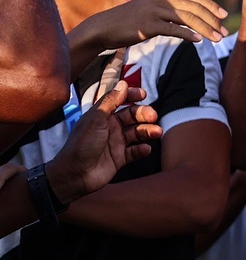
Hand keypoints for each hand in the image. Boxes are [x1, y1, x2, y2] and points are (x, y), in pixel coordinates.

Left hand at [47, 61, 159, 204]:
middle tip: (153, 116)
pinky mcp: (120, 158)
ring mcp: (115, 143)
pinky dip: (143, 149)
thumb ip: (110, 101)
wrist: (74, 175)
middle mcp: (110, 128)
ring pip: (137, 132)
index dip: (130, 96)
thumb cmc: (81, 145)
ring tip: (157, 133)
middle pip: (132, 116)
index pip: (119, 101)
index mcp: (101, 116)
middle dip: (144, 114)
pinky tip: (145, 149)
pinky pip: (136, 151)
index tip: (142, 95)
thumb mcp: (95, 120)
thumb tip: (123, 84)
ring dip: (148, 131)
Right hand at [79, 0, 228, 45]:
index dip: (211, 6)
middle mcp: (161, 0)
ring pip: (187, 18)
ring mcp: (154, 11)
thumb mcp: (153, 10)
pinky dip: (187, 34)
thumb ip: (171, 10)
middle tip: (224, 32)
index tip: (224, 15)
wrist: (105, 27)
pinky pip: (172, 29)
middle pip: (195, 8)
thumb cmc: (131, 21)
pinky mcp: (148, 25)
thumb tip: (191, 18)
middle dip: (213, 20)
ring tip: (217, 39)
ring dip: (205, 29)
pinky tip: (198, 40)